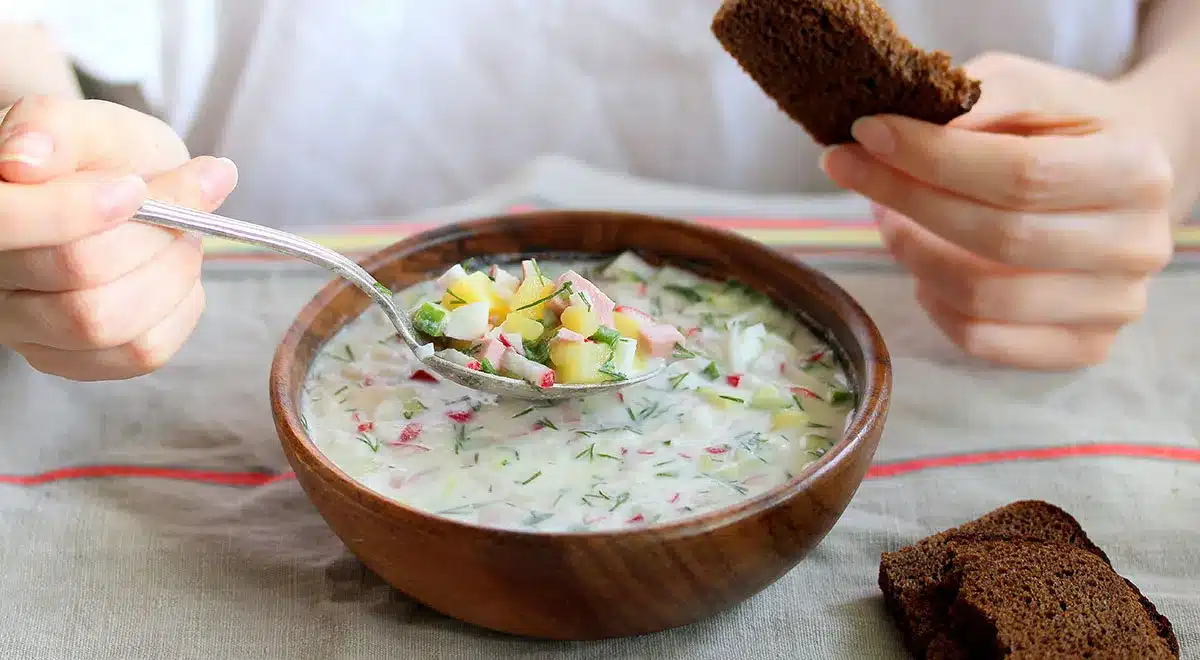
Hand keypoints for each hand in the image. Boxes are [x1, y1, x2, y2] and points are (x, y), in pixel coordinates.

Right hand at [0, 96, 237, 380]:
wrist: (122, 186)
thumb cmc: (99, 155)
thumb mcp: (83, 124)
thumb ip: (52, 128)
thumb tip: (24, 158)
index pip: (3, 224)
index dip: (71, 211)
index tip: (133, 188)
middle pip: (74, 275)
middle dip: (150, 235)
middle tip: (186, 196)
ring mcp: (24, 329)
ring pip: (104, 323)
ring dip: (170, 271)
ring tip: (185, 232)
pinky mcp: (71, 361)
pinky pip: (137, 353)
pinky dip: (177, 307)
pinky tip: (172, 271)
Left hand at [820, 53, 1177, 369]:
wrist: (1116, 183)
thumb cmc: (1062, 131)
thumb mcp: (1031, 90)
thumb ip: (977, 100)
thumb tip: (895, 133)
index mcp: (1136, 171)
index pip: (1022, 175)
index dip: (934, 158)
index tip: (866, 134)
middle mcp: (1137, 246)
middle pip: (998, 238)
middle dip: (907, 199)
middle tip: (850, 169)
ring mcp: (1114, 306)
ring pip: (980, 297)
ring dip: (912, 252)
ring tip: (887, 213)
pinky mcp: (1083, 347)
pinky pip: (980, 339)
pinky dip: (933, 300)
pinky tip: (924, 261)